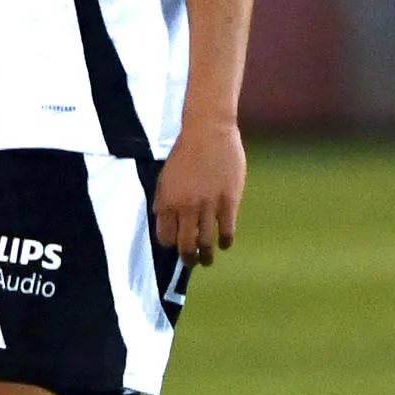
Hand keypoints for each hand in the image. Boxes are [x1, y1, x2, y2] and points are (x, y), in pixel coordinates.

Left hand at [151, 120, 244, 270]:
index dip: (171, 245)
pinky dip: (225, 242)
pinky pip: (227, 230)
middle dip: (188, 259)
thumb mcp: (166, 177)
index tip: (176, 246)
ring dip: (206, 256)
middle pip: (185, 245)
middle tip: (192, 262)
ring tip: (208, 259)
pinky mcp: (229, 201)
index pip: (165, 237)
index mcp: (167, 201)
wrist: (208, 131)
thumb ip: (164, 200)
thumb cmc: (185, 152)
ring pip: (206, 242)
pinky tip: (225, 244)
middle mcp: (186, 207)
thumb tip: (164, 221)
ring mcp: (209, 205)